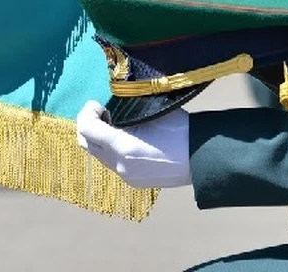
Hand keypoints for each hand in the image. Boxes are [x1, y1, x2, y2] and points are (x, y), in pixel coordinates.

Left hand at [75, 100, 190, 188]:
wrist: (201, 157)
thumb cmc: (179, 129)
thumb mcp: (150, 113)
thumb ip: (125, 112)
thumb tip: (111, 108)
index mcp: (122, 145)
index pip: (86, 128)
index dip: (87, 112)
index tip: (99, 104)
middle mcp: (119, 164)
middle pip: (86, 144)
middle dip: (89, 126)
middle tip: (104, 113)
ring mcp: (126, 176)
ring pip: (99, 155)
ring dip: (100, 138)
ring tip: (117, 126)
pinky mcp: (133, 182)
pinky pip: (113, 163)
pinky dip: (111, 150)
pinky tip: (128, 140)